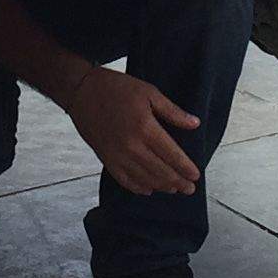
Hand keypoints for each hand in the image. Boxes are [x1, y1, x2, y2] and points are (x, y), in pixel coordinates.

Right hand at [63, 68, 202, 197]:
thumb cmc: (117, 88)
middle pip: (161, 172)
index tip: (196, 176)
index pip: (172, 155)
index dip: (186, 168)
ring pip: (144, 179)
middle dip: (178, 182)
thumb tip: (195, 124)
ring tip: (173, 189)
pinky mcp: (105, 158)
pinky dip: (138, 188)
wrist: (82, 91)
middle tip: (189, 189)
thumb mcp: (149, 92)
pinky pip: (124, 180)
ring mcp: (117, 155)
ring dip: (161, 186)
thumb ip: (173, 111)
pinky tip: (148, 189)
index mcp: (146, 128)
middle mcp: (132, 146)